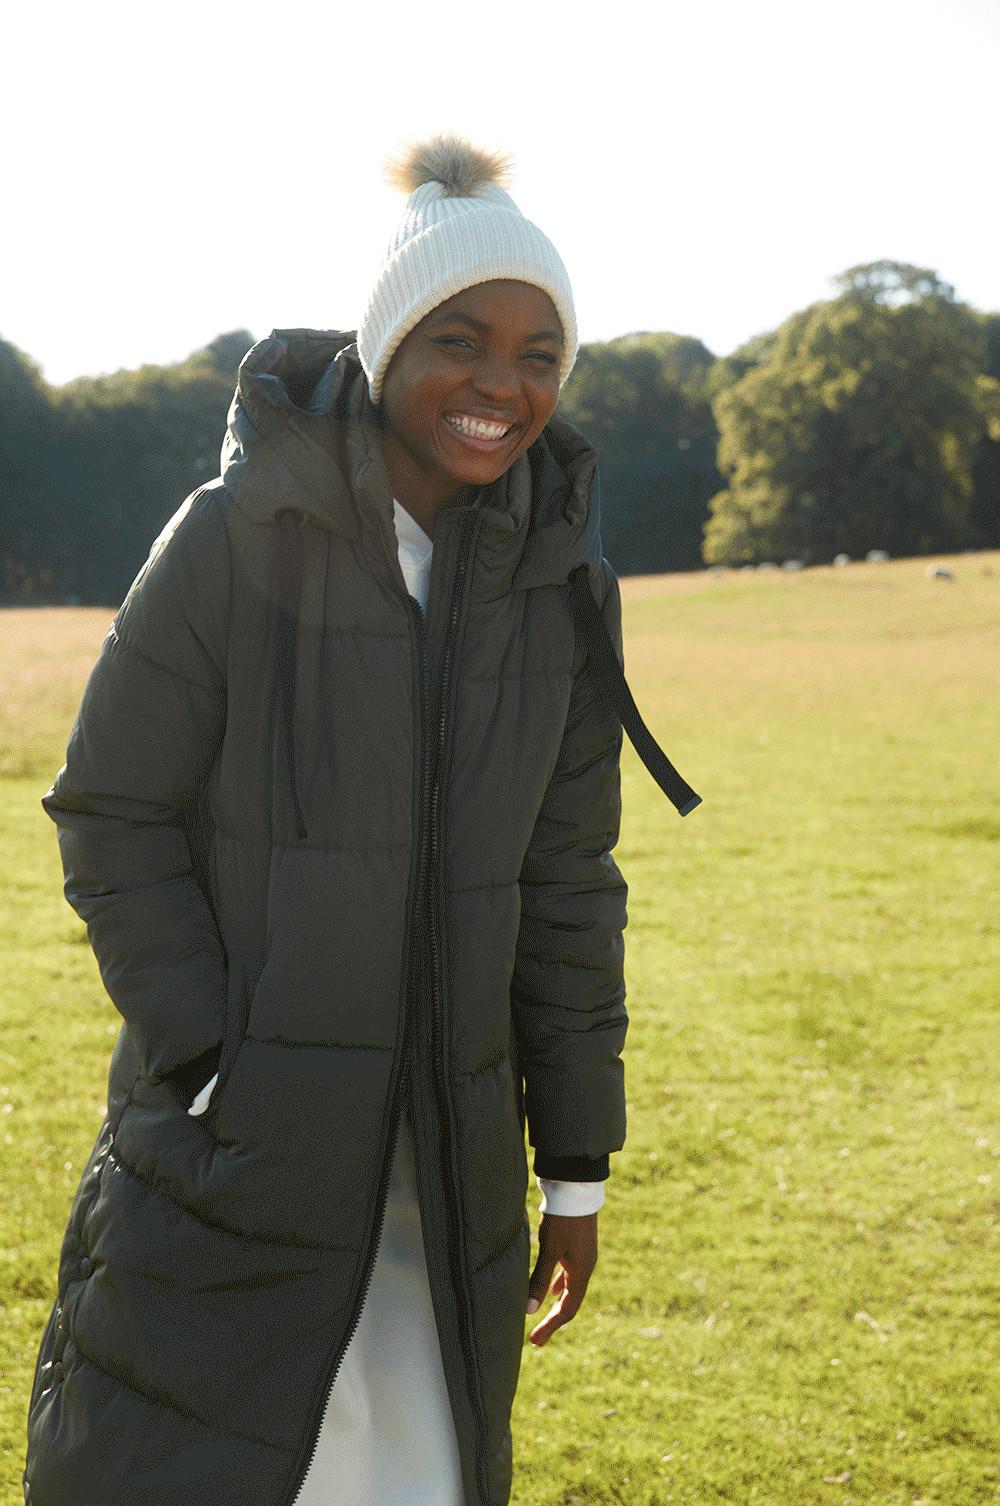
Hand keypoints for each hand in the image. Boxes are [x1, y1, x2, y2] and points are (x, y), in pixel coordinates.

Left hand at [525, 1211, 597, 1346]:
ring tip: (543, 1317)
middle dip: (553, 1320)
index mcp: (581, 1272)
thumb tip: (530, 1310)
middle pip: (571, 1302)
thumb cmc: (562, 1219)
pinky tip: (552, 1287)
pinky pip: (570, 1274)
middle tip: (537, 1338)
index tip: (535, 1341)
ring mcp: (583, 1256)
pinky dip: (560, 1285)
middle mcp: (585, 1267)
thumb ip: (539, 1279)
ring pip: (570, 1288)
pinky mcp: (577, 1245)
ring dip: (556, 1304)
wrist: (576, 1187)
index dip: (551, 1326)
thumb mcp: (549, 1249)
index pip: (568, 1309)